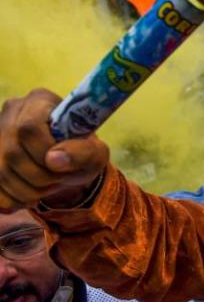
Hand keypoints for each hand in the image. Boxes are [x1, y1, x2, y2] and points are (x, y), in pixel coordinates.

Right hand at [0, 89, 108, 209]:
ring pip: (1, 173)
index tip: (63, 164)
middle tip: (59, 178)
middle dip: (42, 176)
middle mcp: (10, 113)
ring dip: (30, 191)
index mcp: (39, 101)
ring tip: (49, 185)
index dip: (45, 152)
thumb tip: (54, 160)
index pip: (29, 128)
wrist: (67, 162)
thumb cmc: (81, 152)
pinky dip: (15, 200)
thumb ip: (84, 152)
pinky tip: (31, 194)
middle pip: (13, 153)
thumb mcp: (95, 152)